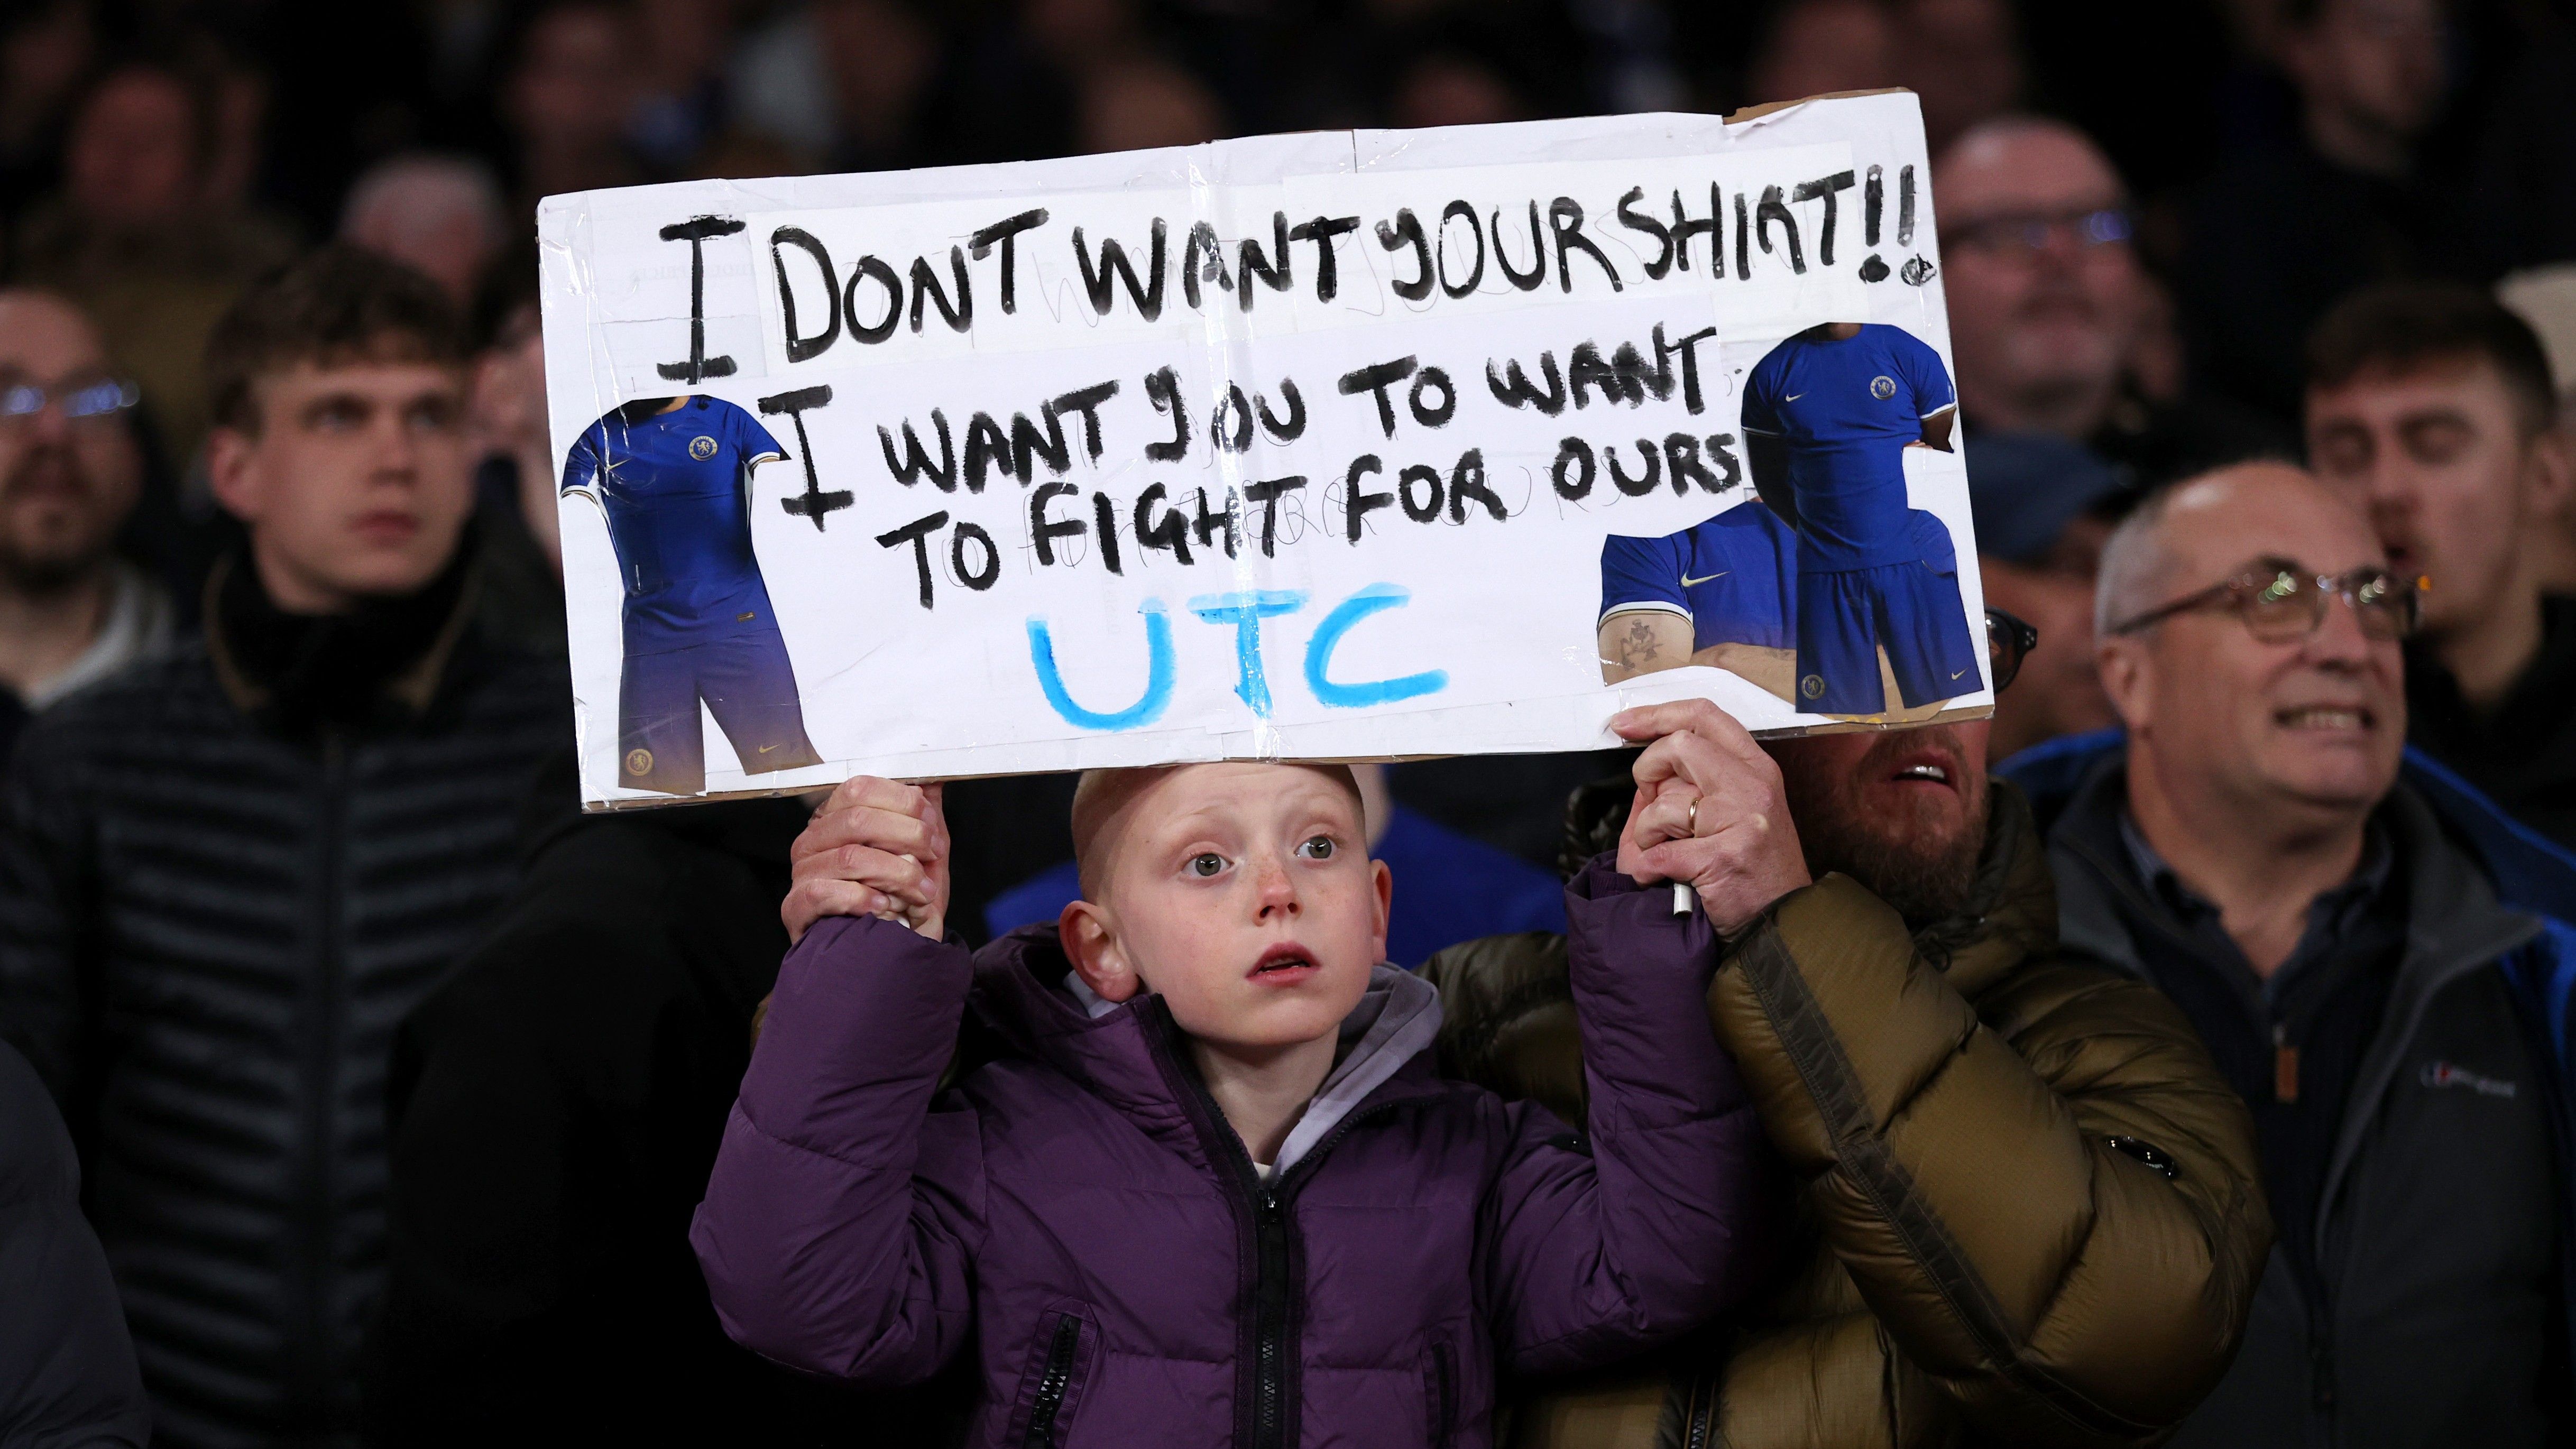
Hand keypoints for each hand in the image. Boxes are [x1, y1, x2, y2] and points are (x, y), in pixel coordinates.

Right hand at [782, 777, 950, 944]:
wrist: (886, 955)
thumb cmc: (902, 900)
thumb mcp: (920, 853)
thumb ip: (923, 814)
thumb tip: (934, 778)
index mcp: (837, 818)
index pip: (860, 790)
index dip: (902, 803)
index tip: (931, 826)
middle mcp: (813, 840)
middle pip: (858, 819)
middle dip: (908, 836)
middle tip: (933, 855)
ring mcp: (801, 873)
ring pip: (851, 857)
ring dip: (898, 875)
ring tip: (921, 892)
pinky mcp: (796, 906)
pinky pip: (826, 892)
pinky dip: (864, 899)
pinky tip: (886, 909)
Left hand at [1609, 700, 1811, 935]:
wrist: (1781, 923)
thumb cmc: (1755, 870)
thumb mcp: (1739, 811)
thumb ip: (1696, 783)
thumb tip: (1646, 774)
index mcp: (1755, 768)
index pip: (1704, 716)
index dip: (1656, 714)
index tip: (1625, 723)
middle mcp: (1753, 787)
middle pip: (1679, 745)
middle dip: (1646, 769)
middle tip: (1647, 797)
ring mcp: (1741, 822)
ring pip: (1664, 803)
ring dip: (1646, 832)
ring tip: (1661, 850)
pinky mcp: (1722, 859)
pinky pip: (1657, 854)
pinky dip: (1645, 869)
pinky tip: (1658, 877)